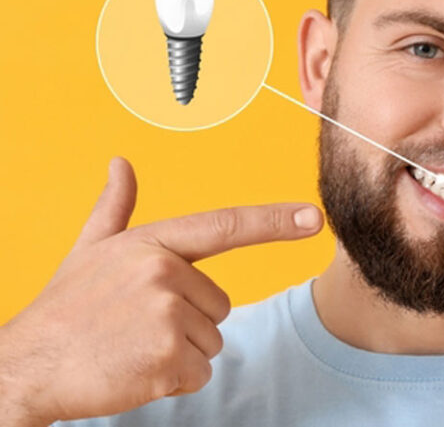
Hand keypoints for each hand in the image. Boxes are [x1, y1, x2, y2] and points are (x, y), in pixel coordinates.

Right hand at [0, 157, 323, 424]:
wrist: (27, 365)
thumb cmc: (66, 309)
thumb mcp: (89, 251)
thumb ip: (115, 208)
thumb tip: (121, 164)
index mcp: (152, 243)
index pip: (225, 226)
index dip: (275, 221)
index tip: (314, 218)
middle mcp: (164, 272)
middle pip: (220, 305)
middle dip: (188, 320)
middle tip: (138, 326)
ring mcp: (168, 316)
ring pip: (212, 340)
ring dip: (180, 351)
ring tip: (133, 345)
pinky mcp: (169, 358)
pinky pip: (200, 371)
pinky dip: (174, 379)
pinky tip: (136, 369)